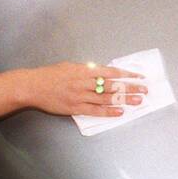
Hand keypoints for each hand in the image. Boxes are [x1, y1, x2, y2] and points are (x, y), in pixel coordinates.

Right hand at [24, 62, 146, 117]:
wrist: (33, 86)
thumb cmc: (51, 75)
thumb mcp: (71, 66)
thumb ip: (87, 70)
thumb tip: (102, 72)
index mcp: (84, 70)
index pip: (111, 72)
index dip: (126, 75)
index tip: (139, 77)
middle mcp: (84, 82)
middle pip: (112, 85)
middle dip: (130, 87)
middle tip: (144, 90)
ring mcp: (80, 96)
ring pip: (107, 98)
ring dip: (124, 99)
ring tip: (138, 101)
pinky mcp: (75, 108)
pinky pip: (95, 110)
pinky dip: (108, 111)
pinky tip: (120, 112)